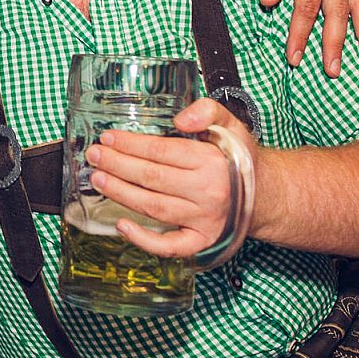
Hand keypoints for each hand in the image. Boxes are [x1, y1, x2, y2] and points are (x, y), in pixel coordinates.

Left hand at [82, 98, 251, 257]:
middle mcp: (208, 192)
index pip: (162, 151)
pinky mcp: (201, 241)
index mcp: (212, 161)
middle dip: (118, 165)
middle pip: (152, 178)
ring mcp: (204, 220)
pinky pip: (170, 246)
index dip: (131, 144)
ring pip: (154, 208)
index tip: (109, 138)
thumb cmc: (239, 159)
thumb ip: (208, 111)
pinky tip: (121, 225)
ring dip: (121, 194)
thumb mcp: (231, 125)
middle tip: (94, 156)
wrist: (263, 195)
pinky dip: (144, 240)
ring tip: (98, 179)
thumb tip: (181, 119)